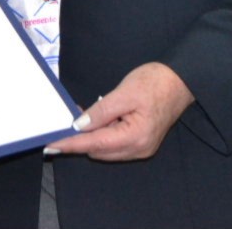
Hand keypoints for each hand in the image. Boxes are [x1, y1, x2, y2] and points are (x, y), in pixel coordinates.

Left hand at [47, 62, 193, 160]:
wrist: (181, 81)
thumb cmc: (155, 82)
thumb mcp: (124, 93)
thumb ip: (100, 112)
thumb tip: (79, 126)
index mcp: (135, 137)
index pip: (95, 144)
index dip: (71, 144)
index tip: (51, 145)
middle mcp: (138, 149)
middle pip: (99, 151)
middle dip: (80, 139)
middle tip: (65, 120)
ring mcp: (141, 148)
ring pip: (106, 149)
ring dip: (91, 137)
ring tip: (82, 116)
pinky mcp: (142, 143)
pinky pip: (115, 145)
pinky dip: (103, 135)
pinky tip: (98, 120)